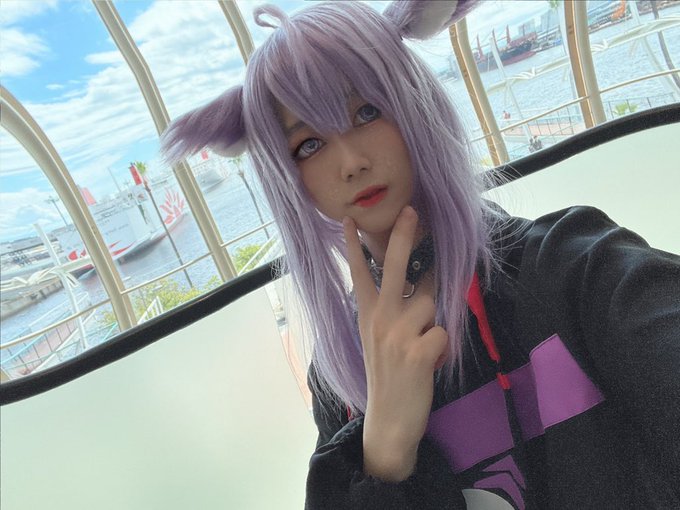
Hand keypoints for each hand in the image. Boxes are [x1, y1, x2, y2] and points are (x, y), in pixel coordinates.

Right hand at [343, 206, 447, 481]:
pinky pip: (443, 332)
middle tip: (412, 210)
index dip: (352, 246)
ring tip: (421, 347)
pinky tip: (429, 363)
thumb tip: (422, 282)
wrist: (388, 419)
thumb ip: (393, 311)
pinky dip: (442, 347)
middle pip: (393, 267)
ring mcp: (397, 334)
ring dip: (433, 322)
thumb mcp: (379, 340)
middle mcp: (379, 319)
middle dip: (403, 236)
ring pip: (431, 303)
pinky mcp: (417, 352)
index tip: (349, 220)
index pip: (358, 274)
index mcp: (368, 315)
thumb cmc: (387, 375)